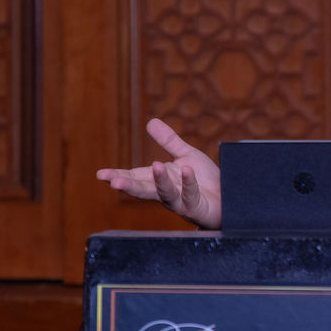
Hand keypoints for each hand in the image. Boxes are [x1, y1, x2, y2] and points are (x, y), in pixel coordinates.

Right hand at [96, 118, 221, 228]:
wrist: (230, 199)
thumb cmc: (206, 180)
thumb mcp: (187, 156)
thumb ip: (168, 142)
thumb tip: (150, 122)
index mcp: (160, 180)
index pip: (136, 177)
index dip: (119, 176)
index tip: (101, 175)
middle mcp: (168, 193)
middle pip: (145, 190)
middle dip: (130, 186)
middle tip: (114, 183)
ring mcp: (182, 203)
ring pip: (167, 195)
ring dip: (160, 182)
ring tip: (155, 166)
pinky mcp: (197, 209)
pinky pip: (191, 196)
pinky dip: (189, 183)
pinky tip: (187, 170)